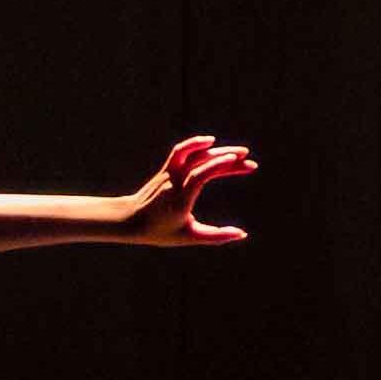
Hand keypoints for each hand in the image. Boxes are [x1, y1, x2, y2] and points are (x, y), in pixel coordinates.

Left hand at [116, 134, 260, 246]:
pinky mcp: (167, 169)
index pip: (200, 175)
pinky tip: (212, 143)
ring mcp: (169, 173)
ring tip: (239, 153)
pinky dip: (196, 144)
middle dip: (227, 159)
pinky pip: (182, 151)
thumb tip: (242, 234)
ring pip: (194, 155)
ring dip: (218, 151)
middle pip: (202, 162)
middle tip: (250, 162)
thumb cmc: (160, 232)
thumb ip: (216, 236)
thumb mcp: (190, 236)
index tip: (237, 161)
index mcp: (179, 199)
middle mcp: (174, 182)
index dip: (218, 165)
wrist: (130, 220)